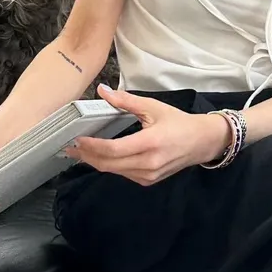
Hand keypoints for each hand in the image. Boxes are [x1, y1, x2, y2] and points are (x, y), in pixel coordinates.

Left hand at [60, 83, 231, 184]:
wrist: (201, 142)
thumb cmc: (178, 122)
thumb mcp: (153, 107)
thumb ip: (125, 101)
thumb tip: (102, 91)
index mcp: (151, 143)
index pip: (114, 149)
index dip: (93, 146)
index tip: (77, 139)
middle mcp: (149, 164)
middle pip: (109, 164)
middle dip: (87, 156)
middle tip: (70, 146)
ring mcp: (148, 176)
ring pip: (113, 171)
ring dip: (95, 161)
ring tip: (80, 151)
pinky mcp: (148, 181)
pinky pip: (122, 174)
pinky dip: (109, 165)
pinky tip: (100, 156)